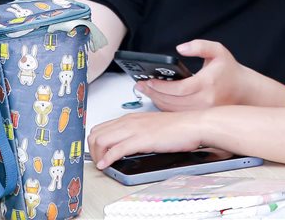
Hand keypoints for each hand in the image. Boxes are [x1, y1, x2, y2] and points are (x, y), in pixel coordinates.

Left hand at [88, 111, 206, 168]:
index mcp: (130, 118)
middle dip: (92, 150)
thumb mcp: (150, 127)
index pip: (101, 127)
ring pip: (101, 140)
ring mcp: (134, 129)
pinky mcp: (141, 139)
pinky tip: (107, 165)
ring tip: (102, 165)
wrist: (192, 125)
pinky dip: (107, 159)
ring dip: (97, 155)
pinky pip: (117, 149)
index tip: (97, 153)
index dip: (95, 142)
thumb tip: (127, 145)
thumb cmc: (177, 127)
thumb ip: (137, 132)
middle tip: (98, 161)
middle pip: (96, 133)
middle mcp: (129, 121)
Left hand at [137, 40, 284, 111]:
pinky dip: (166, 107)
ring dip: (157, 101)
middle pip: (172, 102)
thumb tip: (181, 48)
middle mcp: (204, 101)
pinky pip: (178, 114)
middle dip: (153, 93)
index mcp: (207, 84)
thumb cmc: (230, 71)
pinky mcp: (201, 117)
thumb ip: (199, 45)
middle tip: (141, 84)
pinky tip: (158, 98)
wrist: (245, 91)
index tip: (147, 80)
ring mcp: (203, 112)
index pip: (178, 89)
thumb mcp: (218, 50)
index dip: (160, 86)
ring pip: (173, 110)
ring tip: (146, 90)